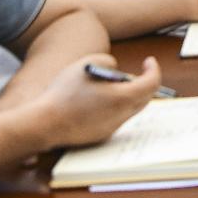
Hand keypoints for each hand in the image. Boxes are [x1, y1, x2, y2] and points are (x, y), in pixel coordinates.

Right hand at [37, 55, 158, 146]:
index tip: (148, 61)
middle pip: (145, 98)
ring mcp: (112, 128)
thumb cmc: (64, 93)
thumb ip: (108, 62)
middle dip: (144, 83)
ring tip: (115, 85)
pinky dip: (116, 107)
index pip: (152, 83)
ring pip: (131, 109)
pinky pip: (116, 119)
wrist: (44, 123)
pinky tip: (101, 100)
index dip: (153, 69)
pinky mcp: (101, 136)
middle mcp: (122, 115)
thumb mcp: (88, 63)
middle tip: (136, 72)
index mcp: (123, 97)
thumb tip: (114, 69)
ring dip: (130, 96)